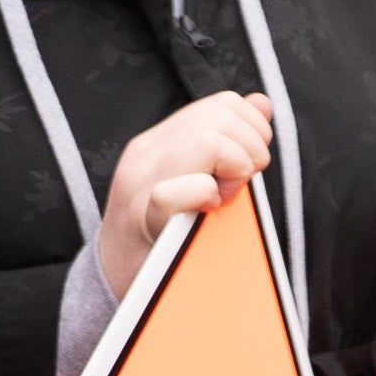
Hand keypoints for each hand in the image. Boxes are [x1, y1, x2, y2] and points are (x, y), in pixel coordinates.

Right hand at [90, 94, 273, 301]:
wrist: (114, 273)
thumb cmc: (163, 228)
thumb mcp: (194, 174)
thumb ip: (228, 138)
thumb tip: (261, 102)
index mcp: (160, 140)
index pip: (225, 105)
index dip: (253, 131)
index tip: (246, 165)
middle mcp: (146, 153)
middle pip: (223, 118)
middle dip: (251, 151)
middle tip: (236, 185)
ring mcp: (140, 183)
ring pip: (209, 142)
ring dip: (236, 171)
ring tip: (221, 198)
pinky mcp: (142, 218)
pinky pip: (181, 190)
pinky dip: (206, 196)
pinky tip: (205, 210)